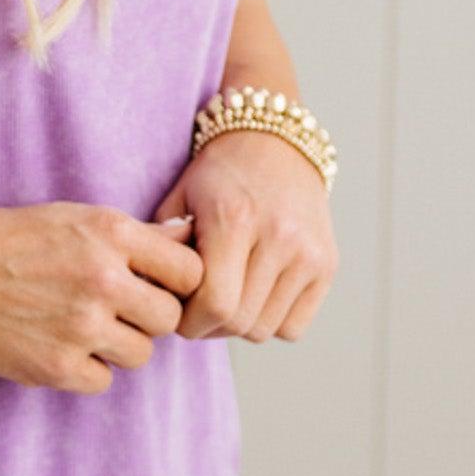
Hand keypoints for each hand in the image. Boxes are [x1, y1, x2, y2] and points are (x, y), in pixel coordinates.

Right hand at [0, 201, 204, 392]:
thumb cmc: (9, 238)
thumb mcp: (73, 216)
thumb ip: (135, 232)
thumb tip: (189, 232)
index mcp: (110, 233)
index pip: (190, 270)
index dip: (177, 281)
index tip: (155, 284)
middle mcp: (102, 279)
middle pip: (169, 317)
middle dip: (147, 315)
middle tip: (115, 308)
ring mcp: (80, 326)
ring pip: (141, 354)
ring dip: (119, 344)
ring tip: (83, 326)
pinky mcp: (57, 366)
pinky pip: (103, 381)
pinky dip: (86, 369)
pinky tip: (60, 345)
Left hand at [151, 130, 338, 341]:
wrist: (275, 145)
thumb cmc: (218, 175)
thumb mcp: (179, 198)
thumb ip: (161, 246)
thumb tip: (146, 292)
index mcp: (234, 218)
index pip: (215, 303)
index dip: (190, 321)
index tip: (178, 312)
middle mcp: (279, 236)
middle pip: (240, 322)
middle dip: (209, 327)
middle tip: (195, 310)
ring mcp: (309, 253)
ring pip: (265, 329)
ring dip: (239, 326)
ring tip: (225, 299)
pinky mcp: (327, 266)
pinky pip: (293, 327)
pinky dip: (270, 323)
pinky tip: (255, 296)